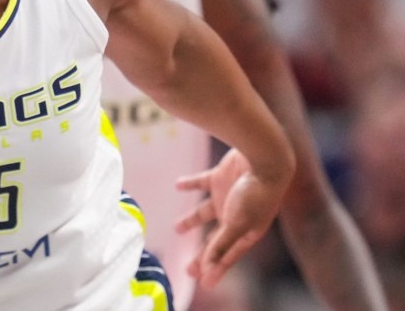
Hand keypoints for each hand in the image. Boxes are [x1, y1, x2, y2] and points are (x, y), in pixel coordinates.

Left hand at [175, 148, 281, 288]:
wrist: (263, 157)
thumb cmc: (255, 194)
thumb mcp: (237, 223)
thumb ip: (221, 244)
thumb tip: (208, 268)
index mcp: (246, 231)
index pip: (227, 255)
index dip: (215, 269)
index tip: (202, 282)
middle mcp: (236, 215)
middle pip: (215, 239)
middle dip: (203, 254)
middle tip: (188, 268)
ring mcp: (228, 196)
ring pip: (205, 212)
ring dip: (191, 220)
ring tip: (177, 229)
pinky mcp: (221, 177)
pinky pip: (202, 182)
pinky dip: (189, 184)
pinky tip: (178, 185)